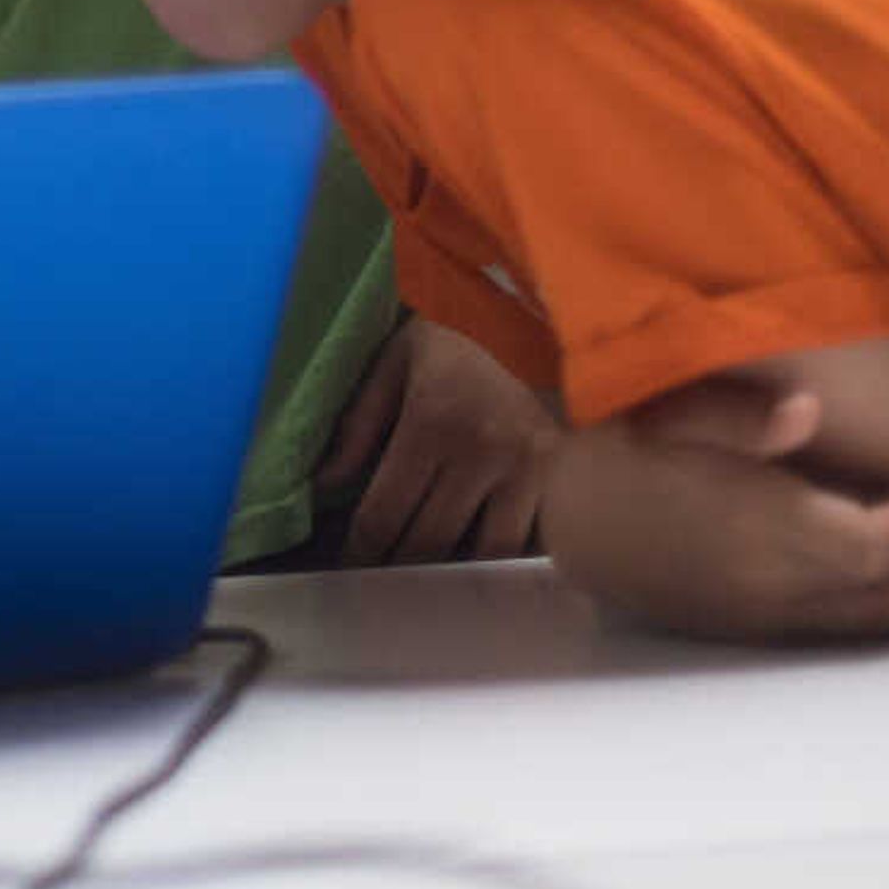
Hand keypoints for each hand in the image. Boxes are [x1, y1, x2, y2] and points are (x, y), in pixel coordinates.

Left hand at [316, 315, 558, 563]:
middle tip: (379, 579)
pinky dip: (501, 554)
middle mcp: (483, 450)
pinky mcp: (562, 472)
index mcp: (432, 421)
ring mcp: (530, 465)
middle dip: (398, 568)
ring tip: (426, 572)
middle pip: (430, 541)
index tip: (349, 568)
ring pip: (484, 551)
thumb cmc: (453, 334)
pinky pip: (531, 537)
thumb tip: (326, 486)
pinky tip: (477, 555)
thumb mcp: (391, 363)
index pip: (386, 512)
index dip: (362, 551)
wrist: (533, 309)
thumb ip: (358, 427)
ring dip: (451, 570)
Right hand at [542, 376, 888, 641]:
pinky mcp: (754, 626)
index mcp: (750, 529)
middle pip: (885, 582)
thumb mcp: (658, 414)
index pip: (867, 544)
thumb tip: (807, 412)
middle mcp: (767, 583)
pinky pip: (844, 629)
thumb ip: (733, 415)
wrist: (564, 520)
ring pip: (872, 614)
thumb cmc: (614, 457)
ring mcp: (762, 613)